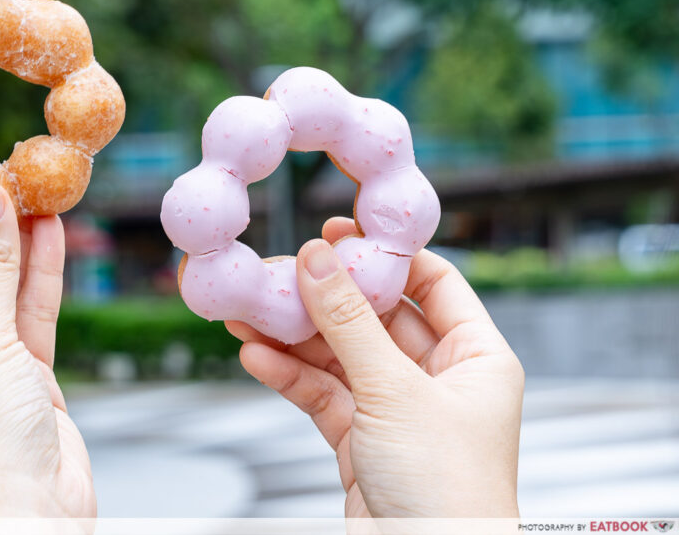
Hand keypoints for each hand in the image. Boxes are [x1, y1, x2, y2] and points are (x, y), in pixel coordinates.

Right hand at [226, 217, 523, 518]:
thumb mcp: (395, 392)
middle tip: (280, 273)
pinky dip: (290, 377)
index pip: (433, 284)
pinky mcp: (363, 442)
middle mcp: (440, 380)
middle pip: (377, 319)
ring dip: (296, 338)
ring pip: (341, 357)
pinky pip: (323, 395)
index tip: (339, 234)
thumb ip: (349, 324)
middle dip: (326, 299)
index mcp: (476, 358)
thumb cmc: (447, 492)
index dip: (386, 257)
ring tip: (250, 314)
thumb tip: (317, 261)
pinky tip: (257, 358)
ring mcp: (399, 412)